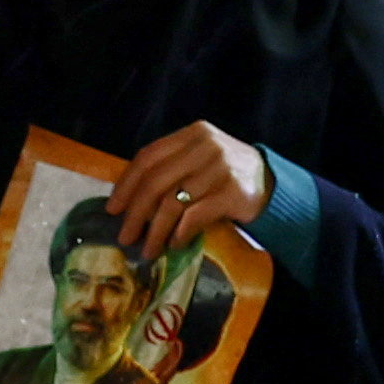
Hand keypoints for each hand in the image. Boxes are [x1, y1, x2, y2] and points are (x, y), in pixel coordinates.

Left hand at [112, 121, 272, 257]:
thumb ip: (170, 170)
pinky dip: (180, 233)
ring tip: (148, 249)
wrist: (272, 185)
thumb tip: (128, 202)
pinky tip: (175, 244)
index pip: (148, 156)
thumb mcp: (198, 161)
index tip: (112, 209)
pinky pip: (195, 216)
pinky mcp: (232, 192)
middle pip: (156, 181)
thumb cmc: (224, 176)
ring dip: (156, 230)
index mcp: (192, 134)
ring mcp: (220, 168)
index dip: (126, 184)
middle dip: (136, 213)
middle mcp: (205, 146)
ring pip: (174, 202)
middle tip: (125, 237)